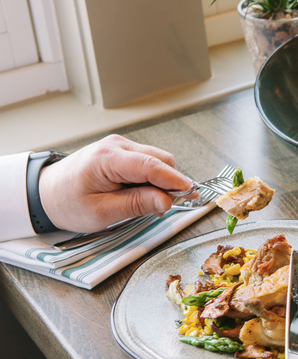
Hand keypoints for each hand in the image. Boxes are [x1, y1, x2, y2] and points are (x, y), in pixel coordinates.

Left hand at [38, 135, 193, 232]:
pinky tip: (141, 193)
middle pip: (160, 160)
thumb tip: (166, 201)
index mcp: (106, 158)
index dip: (175, 180)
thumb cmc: (67, 203)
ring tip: (146, 202)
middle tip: (164, 206)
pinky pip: (149, 162)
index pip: (151, 165)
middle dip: (170, 183)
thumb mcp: (101, 212)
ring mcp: (120, 146)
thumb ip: (135, 205)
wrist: (45, 193)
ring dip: (161, 181)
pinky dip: (153, 178)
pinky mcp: (123, 152)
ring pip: (158, 160)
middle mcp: (116, 145)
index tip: (191, 193)